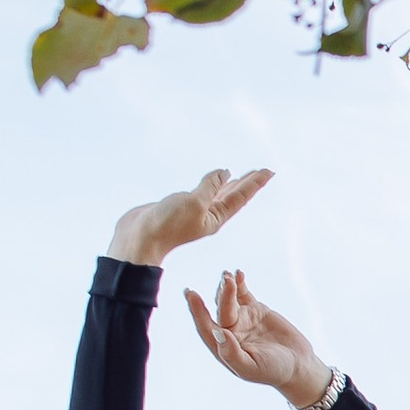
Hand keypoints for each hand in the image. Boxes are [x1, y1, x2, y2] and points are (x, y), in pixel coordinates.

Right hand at [109, 168, 269, 267]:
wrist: (139, 239)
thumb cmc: (167, 225)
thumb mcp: (194, 202)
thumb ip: (210, 187)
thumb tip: (224, 173)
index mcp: (216, 217)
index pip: (241, 196)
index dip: (255, 183)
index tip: (270, 171)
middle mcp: (208, 215)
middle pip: (234, 195)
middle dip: (248, 182)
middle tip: (264, 171)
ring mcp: (194, 211)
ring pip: (218, 194)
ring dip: (231, 184)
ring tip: (241, 175)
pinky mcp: (180, 207)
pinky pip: (201, 192)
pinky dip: (210, 184)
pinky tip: (212, 179)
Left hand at [187, 267, 329, 407]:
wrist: (297, 365)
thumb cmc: (273, 371)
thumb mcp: (251, 367)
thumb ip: (231, 353)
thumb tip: (217, 333)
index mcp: (223, 346)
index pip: (206, 326)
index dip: (197, 311)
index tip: (191, 294)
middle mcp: (230, 331)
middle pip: (221, 309)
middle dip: (222, 294)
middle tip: (226, 280)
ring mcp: (243, 319)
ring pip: (229, 299)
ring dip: (227, 287)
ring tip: (228, 275)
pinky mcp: (256, 311)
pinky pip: (244, 294)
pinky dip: (240, 284)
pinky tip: (239, 273)